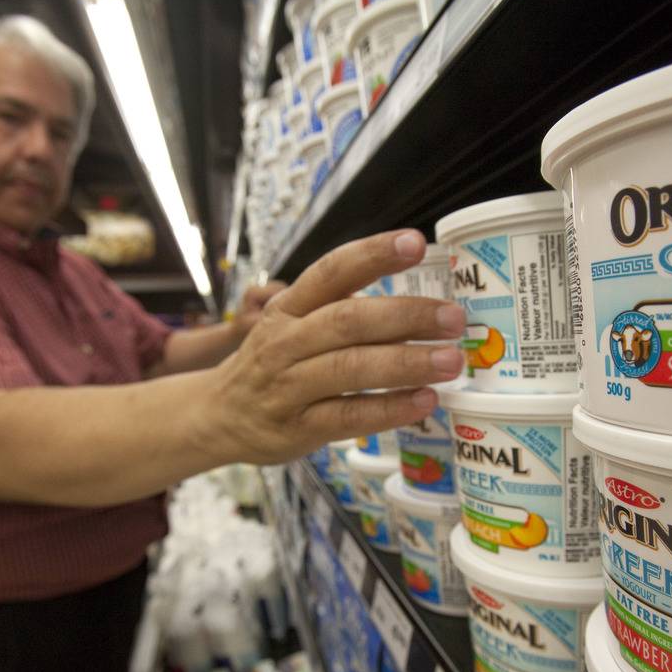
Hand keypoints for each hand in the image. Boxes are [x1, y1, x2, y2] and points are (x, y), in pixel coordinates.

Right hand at [205, 229, 465, 464]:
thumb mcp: (291, 324)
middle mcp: (286, 342)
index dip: (373, 254)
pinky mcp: (298, 428)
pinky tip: (425, 401)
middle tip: (453, 318)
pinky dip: (390, 409)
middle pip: (348, 320)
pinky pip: (349, 416)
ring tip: (451, 360)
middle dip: (406, 316)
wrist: (218, 416)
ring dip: (406, 363)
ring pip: (351, 368)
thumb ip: (339, 309)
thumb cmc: (271, 364)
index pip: (332, 271)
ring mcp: (289, 386)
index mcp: (289, 307)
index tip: (416, 243)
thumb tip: (419, 301)